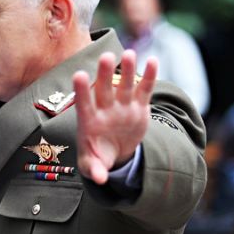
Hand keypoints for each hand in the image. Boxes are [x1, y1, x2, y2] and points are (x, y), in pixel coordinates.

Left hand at [73, 50, 156, 183]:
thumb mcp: (93, 165)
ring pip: (123, 85)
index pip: (84, 104)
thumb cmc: (98, 156)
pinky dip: (149, 76)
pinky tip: (153, 61)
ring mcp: (121, 106)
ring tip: (130, 54)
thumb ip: (94, 169)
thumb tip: (98, 179)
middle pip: (103, 89)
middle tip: (106, 56)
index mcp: (89, 121)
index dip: (82, 91)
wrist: (116, 152)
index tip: (79, 75)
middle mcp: (104, 109)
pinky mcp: (138, 106)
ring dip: (126, 70)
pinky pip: (143, 89)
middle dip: (104, 74)